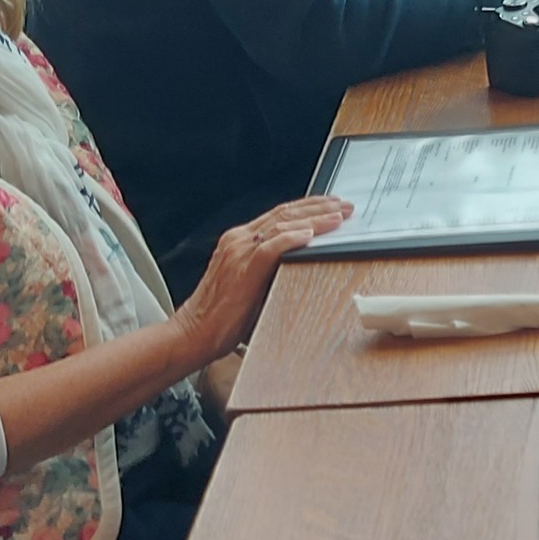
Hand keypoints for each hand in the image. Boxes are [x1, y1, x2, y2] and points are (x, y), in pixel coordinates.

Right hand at [167, 196, 351, 366]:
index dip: (309, 207)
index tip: (332, 206)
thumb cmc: (221, 315)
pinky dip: (292, 239)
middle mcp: (238, 240)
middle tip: (344, 206)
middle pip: (285, 214)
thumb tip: (304, 261)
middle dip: (319, 207)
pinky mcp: (242, 269)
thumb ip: (271, 266)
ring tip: (338, 217)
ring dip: (315, 220)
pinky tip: (311, 235)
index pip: (279, 214)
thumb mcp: (250, 281)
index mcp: (239, 240)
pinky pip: (271, 247)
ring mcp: (239, 252)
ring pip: (282, 226)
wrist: (193, 333)